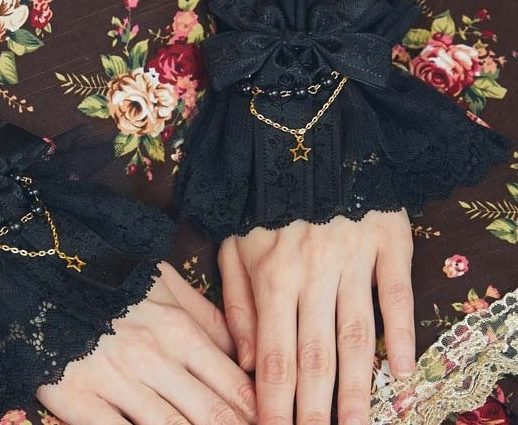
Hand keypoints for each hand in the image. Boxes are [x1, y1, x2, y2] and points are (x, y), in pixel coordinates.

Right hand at [37, 262, 257, 424]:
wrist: (57, 279)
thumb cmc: (121, 285)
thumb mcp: (168, 287)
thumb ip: (208, 318)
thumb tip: (243, 350)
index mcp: (180, 331)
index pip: (231, 381)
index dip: (255, 410)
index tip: (270, 420)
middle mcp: (156, 358)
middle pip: (210, 410)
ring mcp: (118, 381)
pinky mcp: (80, 398)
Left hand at [219, 212, 414, 424]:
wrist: (309, 141)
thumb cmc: (266, 199)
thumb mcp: (235, 245)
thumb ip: (238, 303)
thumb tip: (248, 361)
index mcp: (273, 275)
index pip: (274, 355)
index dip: (275, 403)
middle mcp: (314, 273)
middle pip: (316, 355)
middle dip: (316, 408)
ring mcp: (355, 258)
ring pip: (358, 334)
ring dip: (359, 387)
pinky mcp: (389, 242)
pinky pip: (397, 294)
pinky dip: (404, 334)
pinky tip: (405, 372)